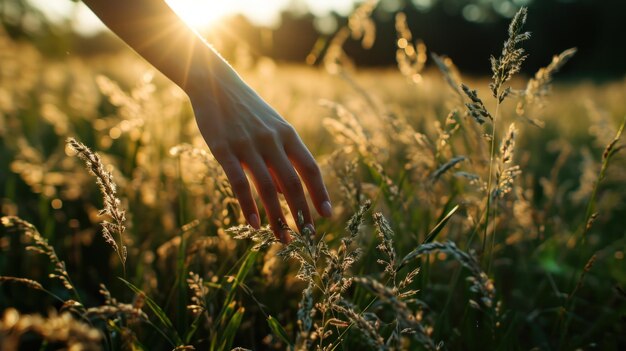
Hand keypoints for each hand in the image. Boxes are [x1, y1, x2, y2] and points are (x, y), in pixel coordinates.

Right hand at [188, 73, 331, 242]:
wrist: (215, 83)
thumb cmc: (247, 110)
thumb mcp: (271, 128)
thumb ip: (281, 158)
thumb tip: (285, 193)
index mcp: (287, 134)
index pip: (310, 168)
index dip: (320, 193)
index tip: (326, 215)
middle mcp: (272, 140)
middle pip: (293, 183)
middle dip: (302, 213)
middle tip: (307, 236)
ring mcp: (248, 145)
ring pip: (268, 188)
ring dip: (278, 217)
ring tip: (283, 238)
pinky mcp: (224, 150)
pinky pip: (239, 183)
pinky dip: (248, 207)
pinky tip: (254, 225)